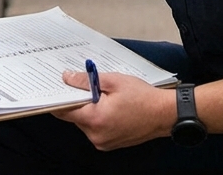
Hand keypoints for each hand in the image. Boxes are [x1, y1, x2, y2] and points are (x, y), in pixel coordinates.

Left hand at [52, 70, 174, 150]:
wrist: (164, 114)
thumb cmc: (143, 97)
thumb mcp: (114, 81)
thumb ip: (86, 80)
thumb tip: (67, 78)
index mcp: (95, 119)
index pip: (64, 110)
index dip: (60, 97)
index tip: (57, 87)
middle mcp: (96, 135)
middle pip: (74, 116)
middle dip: (77, 101)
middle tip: (85, 85)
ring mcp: (102, 142)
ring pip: (84, 123)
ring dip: (88, 109)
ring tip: (104, 96)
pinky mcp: (109, 144)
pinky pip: (95, 129)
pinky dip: (97, 118)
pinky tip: (109, 107)